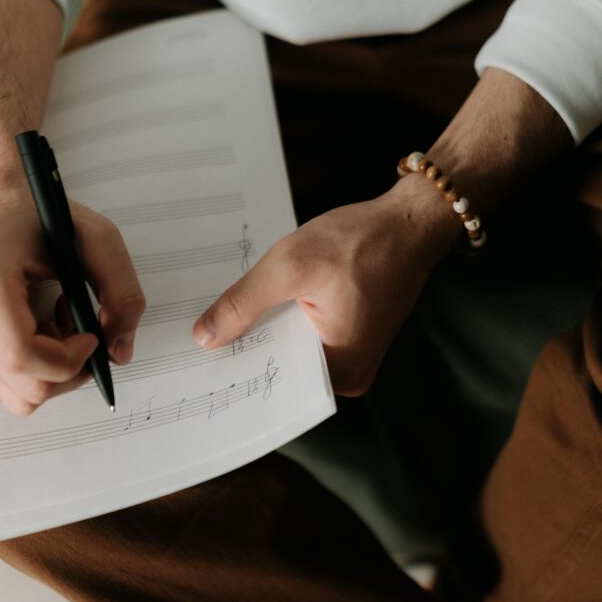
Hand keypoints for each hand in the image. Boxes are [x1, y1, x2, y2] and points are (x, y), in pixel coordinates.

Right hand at [0, 195, 145, 415]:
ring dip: (55, 369)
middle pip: (25, 388)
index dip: (70, 359)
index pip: (23, 357)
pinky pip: (10, 380)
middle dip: (70, 369)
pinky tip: (48, 325)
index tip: (93, 334)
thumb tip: (120, 351)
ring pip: (19, 394)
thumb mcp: (98, 239)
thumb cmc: (40, 213)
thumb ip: (122, 294)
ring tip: (65, 324)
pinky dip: (40, 365)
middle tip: (86, 329)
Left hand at [192, 177, 459, 395]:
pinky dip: (284, 322)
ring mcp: (353, 357)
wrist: (410, 221)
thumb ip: (243, 304)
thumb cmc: (362, 240)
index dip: (232, 368)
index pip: (272, 381)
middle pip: (280, 368)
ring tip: (224, 319)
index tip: (192, 363)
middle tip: (197, 336)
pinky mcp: (352, 337)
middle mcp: (350, 375)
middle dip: (245, 349)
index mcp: (340, 370)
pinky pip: (306, 338)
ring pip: (290, 351)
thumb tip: (204, 337)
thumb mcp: (289, 265)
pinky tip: (260, 307)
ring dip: (263, 333)